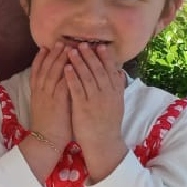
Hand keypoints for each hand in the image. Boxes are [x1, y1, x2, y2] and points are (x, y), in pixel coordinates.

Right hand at [27, 42, 72, 148]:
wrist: (45, 142)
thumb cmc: (49, 127)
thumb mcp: (46, 108)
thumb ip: (51, 96)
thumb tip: (59, 85)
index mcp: (37, 94)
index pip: (36, 72)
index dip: (41, 59)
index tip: (45, 48)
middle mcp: (40, 92)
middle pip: (45, 69)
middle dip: (52, 54)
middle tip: (59, 42)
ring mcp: (48, 96)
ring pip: (53, 73)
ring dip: (60, 59)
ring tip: (67, 47)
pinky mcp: (58, 102)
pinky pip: (62, 84)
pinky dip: (67, 73)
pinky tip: (73, 65)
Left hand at [64, 43, 127, 180]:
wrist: (104, 143)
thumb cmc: (108, 124)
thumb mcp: (117, 104)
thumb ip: (117, 88)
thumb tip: (120, 72)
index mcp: (115, 92)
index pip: (111, 70)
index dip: (105, 57)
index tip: (100, 46)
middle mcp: (107, 94)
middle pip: (98, 70)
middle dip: (89, 55)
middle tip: (82, 43)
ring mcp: (95, 100)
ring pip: (87, 76)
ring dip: (78, 62)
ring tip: (70, 50)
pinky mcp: (83, 107)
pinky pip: (77, 89)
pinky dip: (72, 77)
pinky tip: (66, 68)